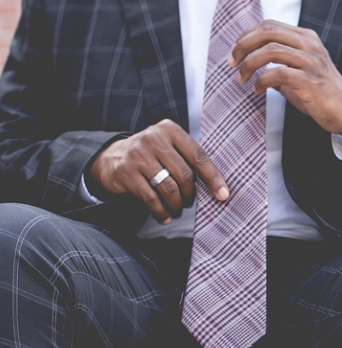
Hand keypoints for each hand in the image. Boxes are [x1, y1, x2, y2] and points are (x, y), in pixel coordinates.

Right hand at [88, 120, 228, 223]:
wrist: (111, 157)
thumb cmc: (152, 155)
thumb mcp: (169, 147)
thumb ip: (188, 158)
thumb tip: (218, 187)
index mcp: (170, 130)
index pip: (198, 156)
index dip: (213, 178)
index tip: (223, 195)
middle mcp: (154, 138)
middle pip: (184, 175)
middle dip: (190, 195)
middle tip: (189, 203)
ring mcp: (138, 155)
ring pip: (168, 188)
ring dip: (176, 205)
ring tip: (178, 210)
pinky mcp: (126, 172)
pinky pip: (150, 198)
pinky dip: (160, 212)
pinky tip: (164, 217)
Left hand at [228, 20, 341, 142]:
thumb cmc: (319, 92)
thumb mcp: (299, 69)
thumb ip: (278, 60)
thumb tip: (247, 59)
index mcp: (306, 38)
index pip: (269, 25)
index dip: (247, 35)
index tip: (235, 52)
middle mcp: (310, 45)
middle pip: (268, 32)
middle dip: (243, 45)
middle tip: (232, 62)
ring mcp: (311, 61)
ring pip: (270, 51)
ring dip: (249, 65)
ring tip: (241, 78)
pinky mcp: (310, 80)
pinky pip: (278, 73)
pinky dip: (261, 81)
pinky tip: (257, 90)